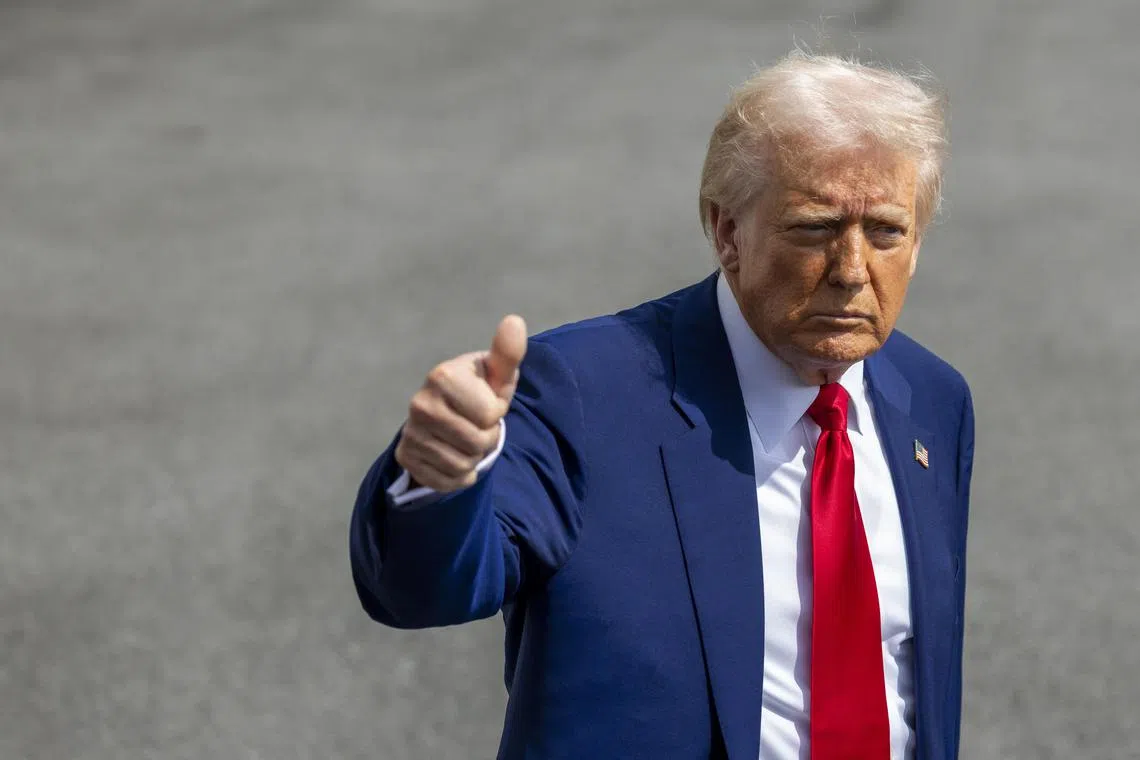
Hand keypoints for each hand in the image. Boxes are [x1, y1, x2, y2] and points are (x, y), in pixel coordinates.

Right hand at [394, 315, 527, 492]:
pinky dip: (459, 476)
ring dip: (473, 457)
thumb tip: (515, 321)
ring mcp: (410, 433)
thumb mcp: (496, 373)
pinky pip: (448, 481)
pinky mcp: (406, 458)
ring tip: (464, 438)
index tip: (484, 403)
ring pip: (463, 465)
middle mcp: (419, 404)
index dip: (495, 412)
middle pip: (477, 442)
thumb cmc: (479, 389)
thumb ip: (507, 353)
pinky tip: (453, 454)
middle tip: (476, 424)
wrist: (446, 413)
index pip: (490, 415)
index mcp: (442, 377)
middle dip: (486, 438)